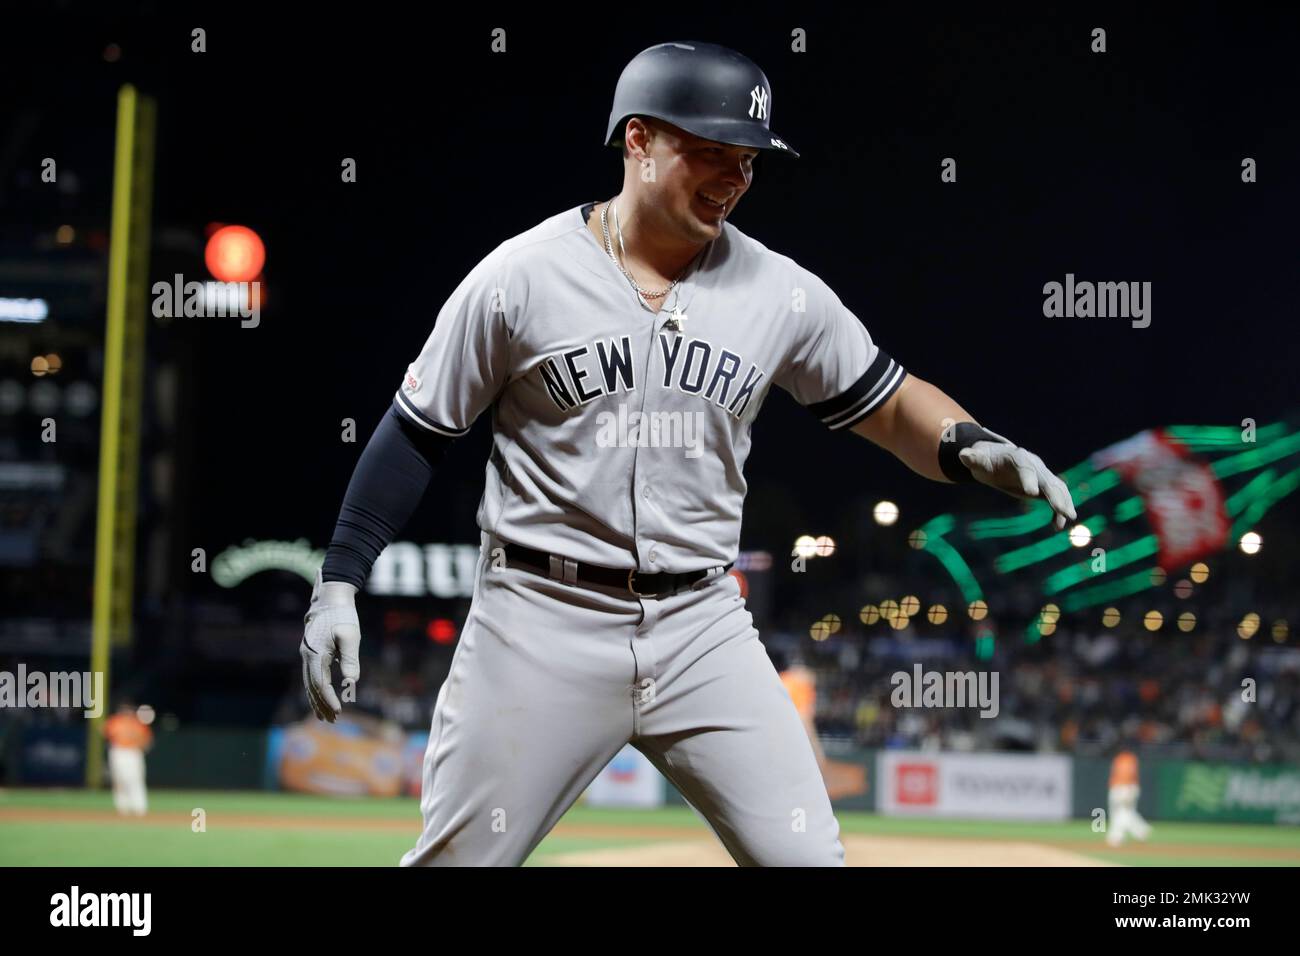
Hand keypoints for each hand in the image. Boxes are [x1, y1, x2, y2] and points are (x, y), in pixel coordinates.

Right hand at [300, 569, 360, 721]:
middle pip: (311, 687)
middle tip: (332, 720)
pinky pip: (311, 676)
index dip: (328, 698)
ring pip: (309, 683)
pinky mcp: (311, 653)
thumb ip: (350, 659)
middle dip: (321, 704)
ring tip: (326, 717)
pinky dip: (316, 690)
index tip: (339, 710)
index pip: (320, 683)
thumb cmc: (343, 616)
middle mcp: (307, 656)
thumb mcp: (350, 636)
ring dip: (317, 700)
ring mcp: (307, 655)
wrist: (331, 599)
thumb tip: (351, 681)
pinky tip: (323, 698)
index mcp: (315, 654)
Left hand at [958, 430, 1077, 530]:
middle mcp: (1033, 464)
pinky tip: (1057, 526)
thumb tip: (962, 454)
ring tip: (1069, 517)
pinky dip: (1058, 510)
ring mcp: (1041, 475)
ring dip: (1064, 502)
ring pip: (1056, 488)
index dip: (1028, 480)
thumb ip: (972, 458)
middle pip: (1046, 479)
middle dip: (1054, 495)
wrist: (995, 459)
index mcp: (1017, 457)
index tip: (1031, 494)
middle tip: (1061, 510)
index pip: (1025, 468)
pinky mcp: (1044, 485)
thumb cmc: (984, 460)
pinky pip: (1055, 497)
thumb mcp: (976, 460)